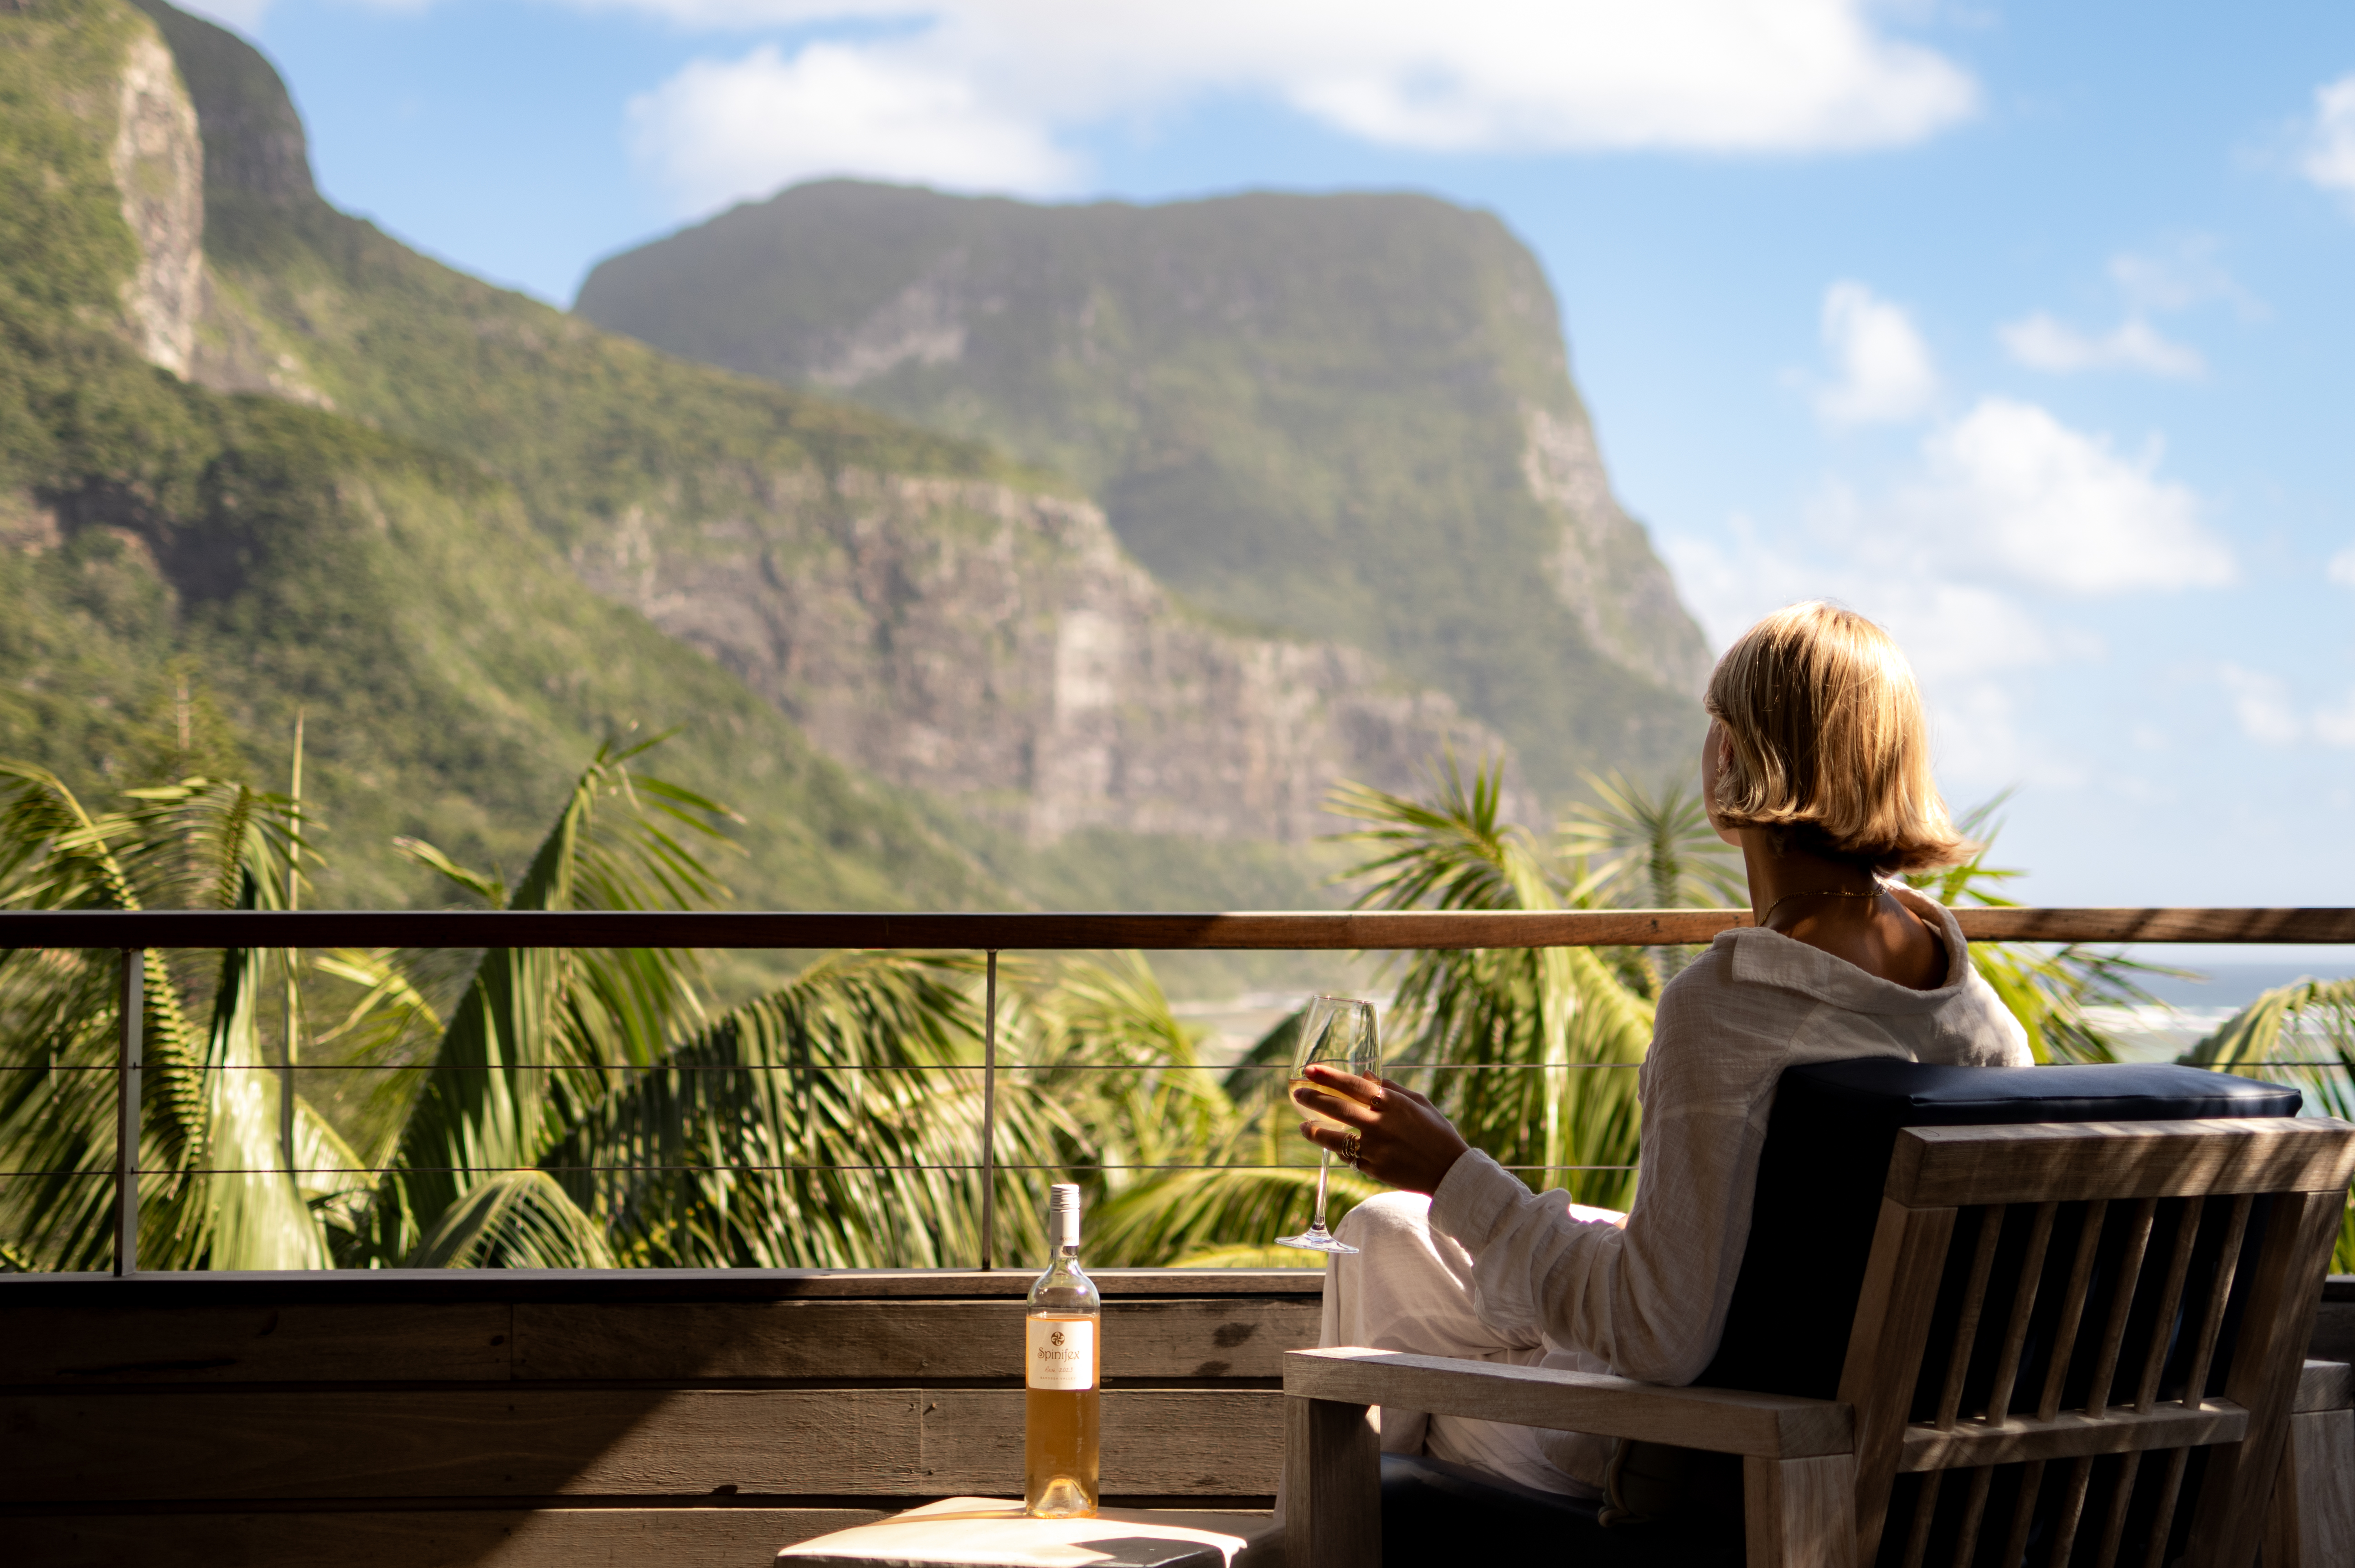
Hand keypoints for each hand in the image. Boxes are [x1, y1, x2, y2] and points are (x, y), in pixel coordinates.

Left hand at [1294, 1062, 1470, 1195]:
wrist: (1449, 1172)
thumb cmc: (1437, 1133)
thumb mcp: (1419, 1103)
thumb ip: (1390, 1088)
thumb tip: (1364, 1073)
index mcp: (1394, 1104)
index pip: (1354, 1085)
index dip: (1329, 1076)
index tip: (1309, 1069)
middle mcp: (1382, 1125)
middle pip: (1338, 1108)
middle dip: (1314, 1098)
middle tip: (1298, 1093)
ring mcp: (1376, 1149)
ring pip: (1336, 1138)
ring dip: (1315, 1131)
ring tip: (1303, 1126)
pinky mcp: (1374, 1169)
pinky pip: (1349, 1158)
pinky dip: (1339, 1150)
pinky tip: (1333, 1144)